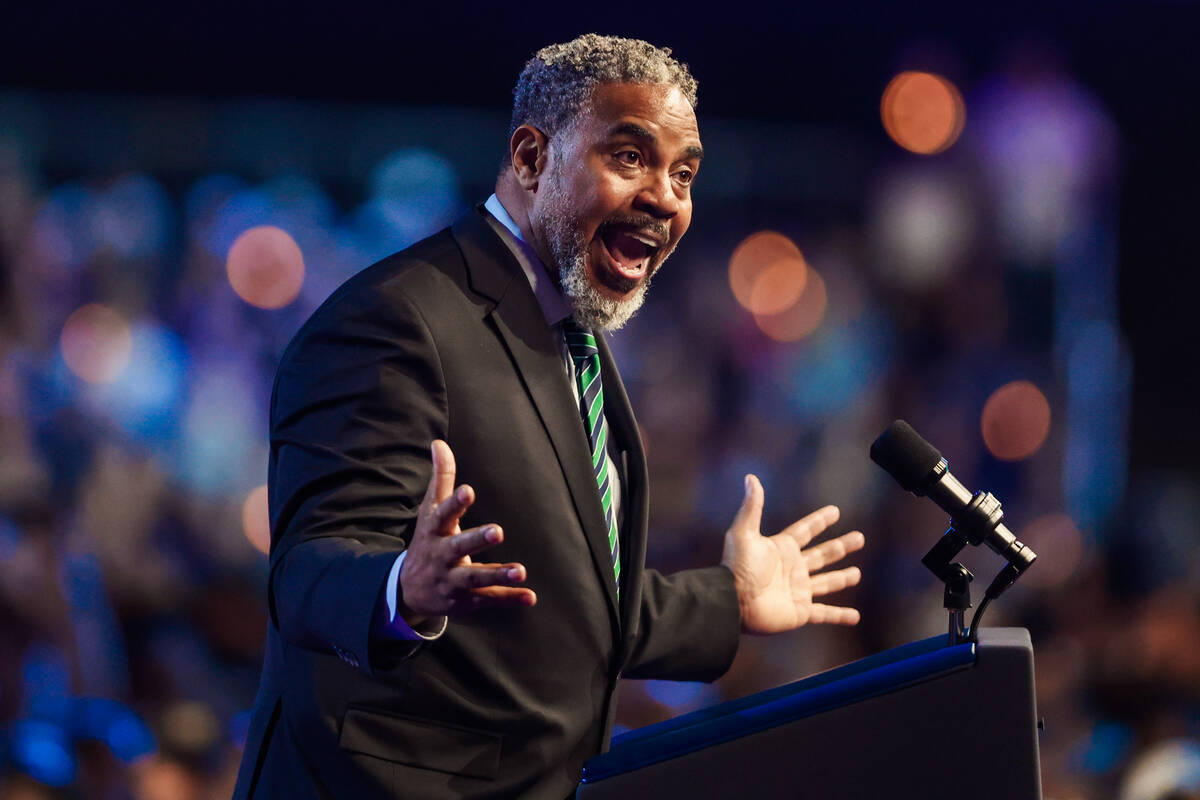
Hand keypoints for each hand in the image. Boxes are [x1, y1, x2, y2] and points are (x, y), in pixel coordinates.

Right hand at [399, 440, 536, 621]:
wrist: (408, 590)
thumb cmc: (428, 539)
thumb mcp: (430, 510)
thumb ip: (441, 478)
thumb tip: (439, 443)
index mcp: (435, 530)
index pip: (443, 514)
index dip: (455, 503)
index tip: (469, 491)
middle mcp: (442, 555)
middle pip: (458, 547)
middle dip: (476, 540)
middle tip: (498, 531)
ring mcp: (453, 579)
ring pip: (475, 578)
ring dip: (498, 575)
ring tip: (521, 571)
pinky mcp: (466, 599)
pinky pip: (488, 599)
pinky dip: (509, 599)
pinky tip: (530, 596)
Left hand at [721, 475, 863, 634]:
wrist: (733, 601)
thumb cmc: (737, 568)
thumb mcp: (743, 533)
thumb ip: (752, 507)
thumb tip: (751, 477)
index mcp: (781, 548)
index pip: (805, 531)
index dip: (819, 521)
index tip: (835, 511)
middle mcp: (792, 568)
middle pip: (822, 555)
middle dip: (841, 547)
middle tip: (860, 538)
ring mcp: (797, 590)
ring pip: (826, 582)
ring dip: (842, 578)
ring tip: (857, 574)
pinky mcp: (800, 611)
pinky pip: (825, 613)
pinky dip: (840, 616)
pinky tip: (855, 616)